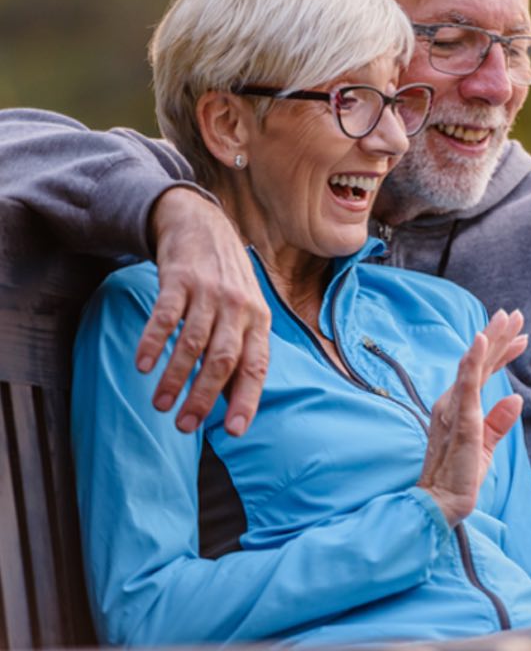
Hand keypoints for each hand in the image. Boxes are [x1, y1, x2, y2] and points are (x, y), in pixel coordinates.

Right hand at [140, 187, 269, 436]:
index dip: (246, 399)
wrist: (203, 226)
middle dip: (204, 396)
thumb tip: (235, 405)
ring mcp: (210, 292)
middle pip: (224, 359)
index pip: (256, 366)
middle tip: (184, 426)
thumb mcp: (247, 313)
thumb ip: (242, 353)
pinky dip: (154, 342)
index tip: (233, 431)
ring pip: (194, 342)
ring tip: (161, 404)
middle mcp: (239, 307)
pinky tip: (143, 366)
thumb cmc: (227, 283)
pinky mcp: (180, 279)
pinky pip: (166, 315)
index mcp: (259, 320)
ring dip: (176, 377)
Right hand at [418, 310, 527, 526]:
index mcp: (460, 406)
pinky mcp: (460, 419)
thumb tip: (515, 398)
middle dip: (498, 336)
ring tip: (505, 319)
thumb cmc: (461, 475)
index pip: (483, 372)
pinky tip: (480, 342)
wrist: (442, 502)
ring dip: (489, 340)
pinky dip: (473, 362)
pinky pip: (467, 386)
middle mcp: (453, 401)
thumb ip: (499, 420)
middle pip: (479, 361)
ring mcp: (454, 408)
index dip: (502, 352)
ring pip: (473, 365)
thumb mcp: (487, 444)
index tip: (522, 336)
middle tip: (515, 314)